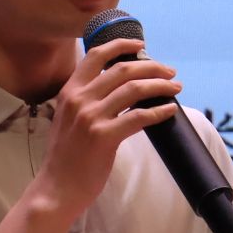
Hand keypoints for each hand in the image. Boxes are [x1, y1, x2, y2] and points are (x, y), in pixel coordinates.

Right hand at [31, 37, 180, 218]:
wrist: (56, 188)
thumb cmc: (66, 157)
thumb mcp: (68, 119)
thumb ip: (86, 101)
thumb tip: (118, 88)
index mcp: (69, 91)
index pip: (97, 55)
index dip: (121, 45)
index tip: (141, 45)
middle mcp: (79, 99)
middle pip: (123, 69)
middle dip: (152, 66)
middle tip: (170, 71)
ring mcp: (91, 117)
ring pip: (134, 89)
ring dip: (161, 85)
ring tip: (176, 87)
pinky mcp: (104, 137)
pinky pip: (139, 117)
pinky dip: (158, 110)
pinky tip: (170, 110)